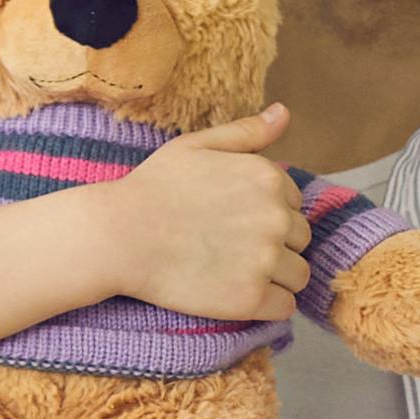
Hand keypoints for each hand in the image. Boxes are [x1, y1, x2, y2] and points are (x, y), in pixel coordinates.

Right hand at [98, 109, 314, 323]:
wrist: (120, 235)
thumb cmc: (154, 187)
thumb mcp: (198, 145)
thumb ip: (246, 132)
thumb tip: (284, 112)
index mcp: (269, 178)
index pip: (294, 205)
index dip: (267, 215)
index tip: (233, 221)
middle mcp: (276, 217)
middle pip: (300, 240)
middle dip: (274, 245)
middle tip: (231, 248)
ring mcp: (265, 260)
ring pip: (298, 275)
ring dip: (276, 277)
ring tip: (235, 272)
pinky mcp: (251, 297)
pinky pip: (284, 306)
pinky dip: (267, 304)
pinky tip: (237, 293)